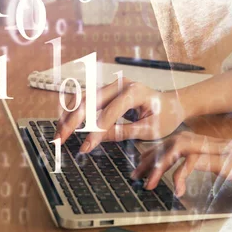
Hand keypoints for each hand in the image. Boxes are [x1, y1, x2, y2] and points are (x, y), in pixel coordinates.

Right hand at [56, 78, 184, 152]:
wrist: (172, 104)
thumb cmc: (165, 117)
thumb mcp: (149, 130)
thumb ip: (123, 132)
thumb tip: (96, 138)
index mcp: (134, 92)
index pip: (109, 112)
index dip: (95, 131)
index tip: (85, 147)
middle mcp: (120, 84)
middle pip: (90, 100)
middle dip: (73, 121)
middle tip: (60, 139)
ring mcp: (112, 85)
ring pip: (83, 97)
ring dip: (69, 115)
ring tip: (59, 134)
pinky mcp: (107, 90)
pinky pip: (86, 98)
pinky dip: (74, 111)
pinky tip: (65, 125)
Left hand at [131, 131, 231, 211]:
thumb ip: (216, 175)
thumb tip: (193, 182)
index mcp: (217, 148)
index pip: (179, 143)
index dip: (158, 154)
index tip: (142, 169)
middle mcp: (218, 145)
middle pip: (174, 140)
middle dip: (150, 157)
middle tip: (136, 176)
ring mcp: (223, 150)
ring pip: (180, 145)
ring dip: (160, 164)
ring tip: (149, 184)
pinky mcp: (228, 161)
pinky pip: (195, 161)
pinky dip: (181, 175)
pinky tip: (176, 191)